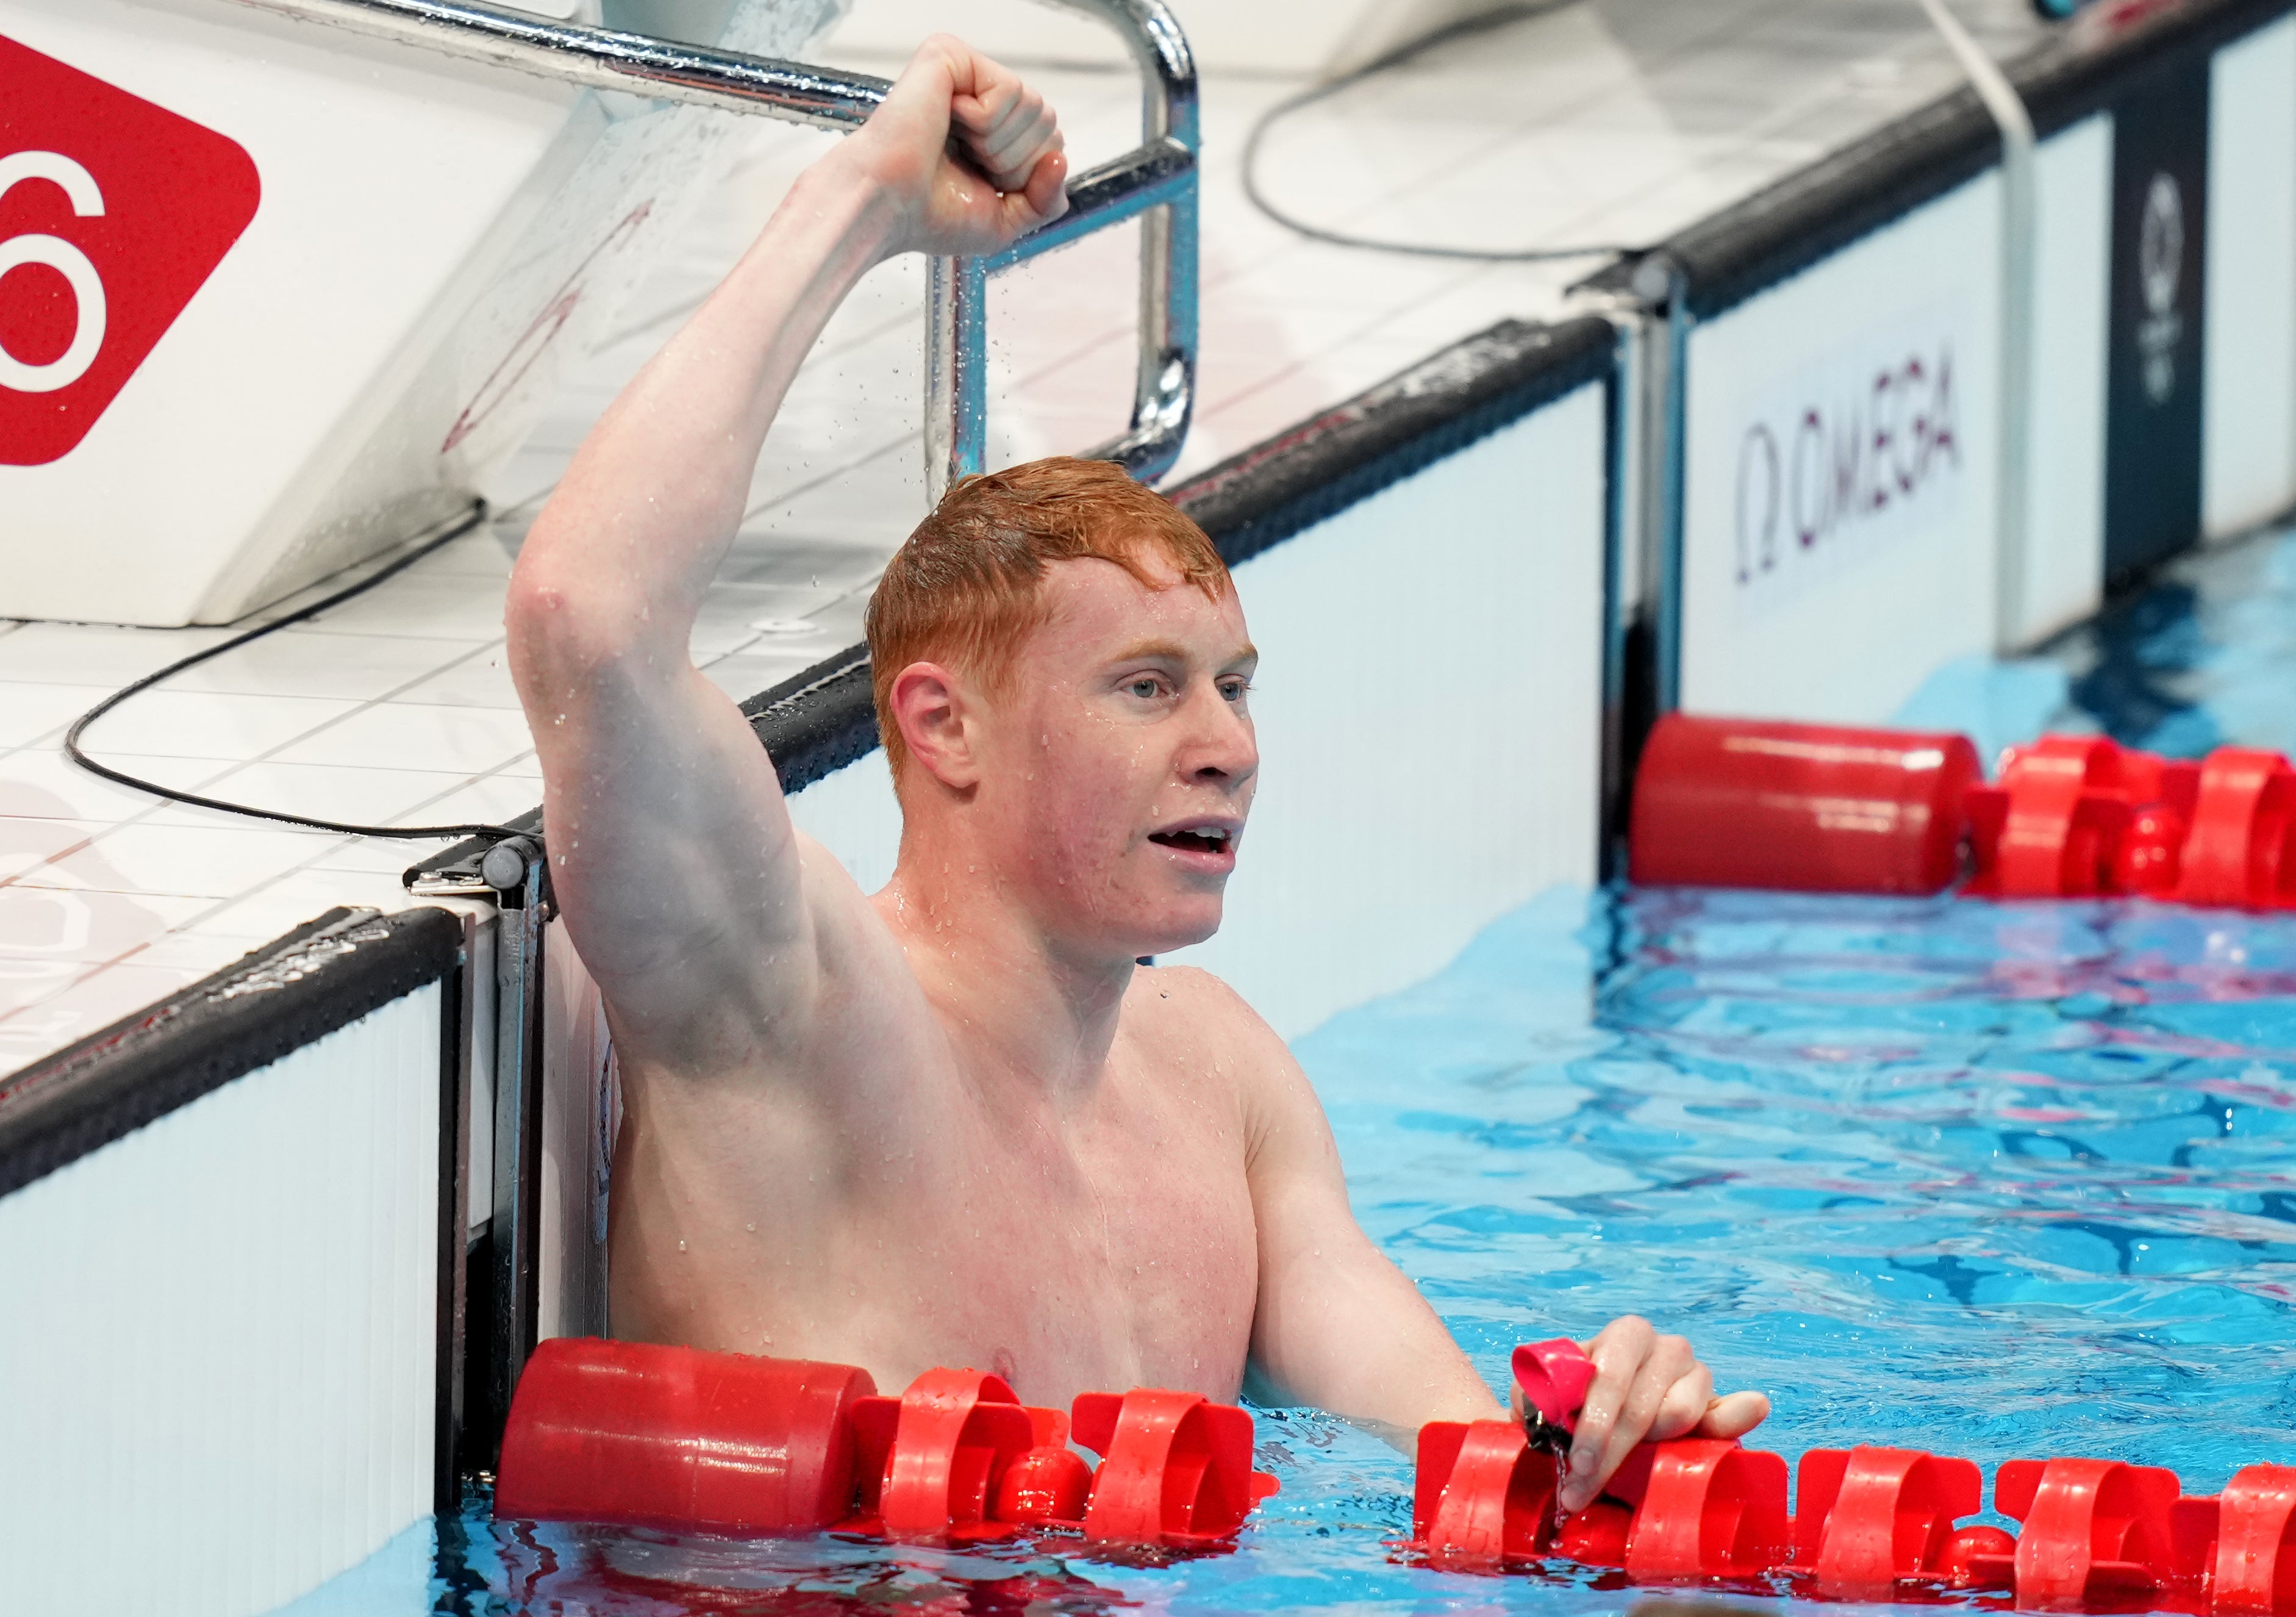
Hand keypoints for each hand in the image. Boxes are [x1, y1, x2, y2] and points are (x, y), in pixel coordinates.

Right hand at [837, 35, 1068, 259]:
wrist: (888, 206)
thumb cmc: (930, 215)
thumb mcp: (1006, 221)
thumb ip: (1046, 200)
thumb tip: (1060, 160)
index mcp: (991, 130)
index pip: (1051, 144)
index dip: (1027, 176)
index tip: (980, 183)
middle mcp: (981, 96)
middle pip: (1049, 123)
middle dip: (1016, 161)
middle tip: (967, 166)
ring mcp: (967, 73)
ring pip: (1035, 107)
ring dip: (999, 145)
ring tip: (956, 146)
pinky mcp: (952, 55)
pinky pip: (1010, 91)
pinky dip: (985, 122)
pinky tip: (948, 122)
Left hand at [1515, 1316, 1769, 1512]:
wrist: (1602, 1412)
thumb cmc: (1570, 1403)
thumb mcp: (1543, 1393)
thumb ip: (1536, 1394)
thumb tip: (1534, 1408)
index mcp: (1624, 1335)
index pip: (1610, 1377)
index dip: (1592, 1425)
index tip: (1577, 1465)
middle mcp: (1666, 1347)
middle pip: (1641, 1406)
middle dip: (1609, 1454)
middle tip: (1580, 1492)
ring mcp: (1697, 1374)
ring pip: (1680, 1414)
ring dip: (1649, 1447)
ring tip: (1622, 1463)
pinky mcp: (1719, 1406)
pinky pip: (1731, 1411)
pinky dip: (1740, 1412)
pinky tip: (1752, 1406)